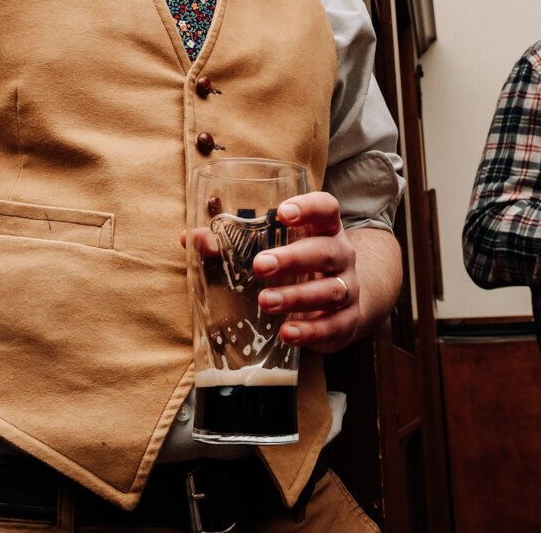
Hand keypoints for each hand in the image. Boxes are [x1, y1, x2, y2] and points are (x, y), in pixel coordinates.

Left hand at [249, 191, 360, 352]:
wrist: (341, 303)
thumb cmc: (298, 267)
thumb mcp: (274, 249)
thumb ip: (233, 242)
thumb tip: (192, 238)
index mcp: (323, 229)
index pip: (326, 208)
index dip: (308, 207)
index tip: (281, 213)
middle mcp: (341, 255)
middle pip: (326, 251)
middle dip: (293, 258)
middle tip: (260, 265)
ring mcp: (348, 288)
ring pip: (331, 290)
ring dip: (297, 297)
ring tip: (266, 301)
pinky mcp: (348, 320)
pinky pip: (334, 326)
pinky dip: (311, 331)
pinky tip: (287, 333)